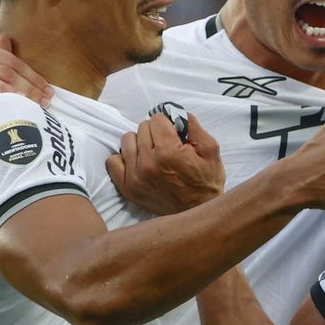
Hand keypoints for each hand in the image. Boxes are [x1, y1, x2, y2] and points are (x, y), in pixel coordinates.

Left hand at [107, 111, 224, 213]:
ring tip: (153, 154)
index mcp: (168, 152)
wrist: (197, 213)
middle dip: (156, 133)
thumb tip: (175, 112)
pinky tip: (138, 162)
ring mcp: (135, 176)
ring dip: (140, 143)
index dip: (168, 124)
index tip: (174, 135)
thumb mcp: (211, 150)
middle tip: (167, 146)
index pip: (157, 119)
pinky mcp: (127, 187)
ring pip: (128, 140)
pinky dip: (125, 158)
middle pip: (142, 128)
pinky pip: (113, 161)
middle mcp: (148, 163)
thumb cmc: (206, 182)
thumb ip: (193, 126)